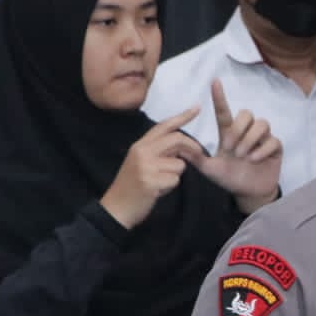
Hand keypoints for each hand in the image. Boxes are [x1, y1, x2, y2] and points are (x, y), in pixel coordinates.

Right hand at [100, 106, 204, 228]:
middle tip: (199, 155)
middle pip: (177, 140)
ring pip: (179, 163)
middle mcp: (142, 152)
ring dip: (176, 174)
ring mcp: (146, 166)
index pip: (163, 126)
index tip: (197, 108)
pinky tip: (157, 191)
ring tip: (160, 182)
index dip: (182, 117)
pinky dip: (171, 187)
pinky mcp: (150, 181)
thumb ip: (157, 151)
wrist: (116, 208)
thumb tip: (181, 144)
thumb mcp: (140, 162)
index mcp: (139, 145)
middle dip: (192, 148)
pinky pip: (175, 179)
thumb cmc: (132, 186)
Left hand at [186, 80, 282, 211]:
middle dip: (239, 129)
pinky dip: (262, 149)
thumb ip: (195, 158)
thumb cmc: (229, 178)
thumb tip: (177, 145)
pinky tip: (255, 160)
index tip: (214, 82)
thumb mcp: (209, 169)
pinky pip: (273, 140)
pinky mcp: (275, 148)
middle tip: (232, 149)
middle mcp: (246, 132)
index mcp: (229, 134)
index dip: (219, 96)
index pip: (224, 111)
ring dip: (250, 139)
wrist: (248, 193)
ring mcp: (262, 139)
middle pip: (247, 114)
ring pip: (261, 123)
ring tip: (244, 156)